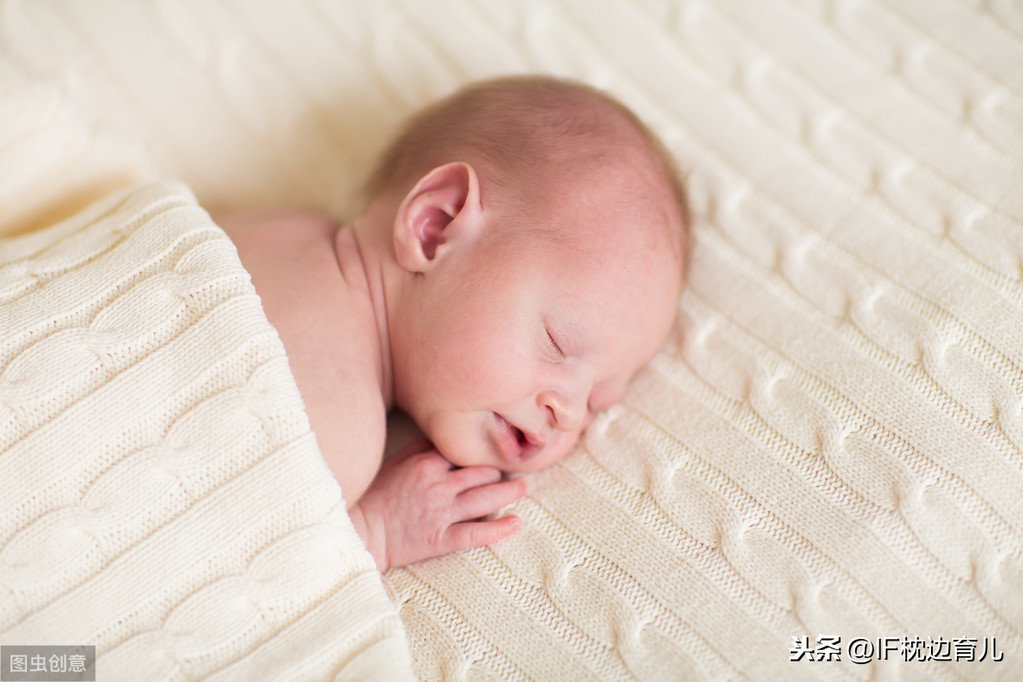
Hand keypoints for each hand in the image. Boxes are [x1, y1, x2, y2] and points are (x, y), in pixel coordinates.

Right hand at [350, 440, 528, 570]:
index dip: (482, 454)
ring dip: (509, 492)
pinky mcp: (440, 539)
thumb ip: (421, 448)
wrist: (359, 531)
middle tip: (515, 471)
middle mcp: (439, 485)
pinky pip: (476, 533)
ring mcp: (442, 513)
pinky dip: (499, 529)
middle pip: (482, 473)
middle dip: (498, 472)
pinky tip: (516, 523)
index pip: (466, 453)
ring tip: (524, 488)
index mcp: (427, 463)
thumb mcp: (395, 462)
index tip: (497, 451)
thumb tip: (445, 438)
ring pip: (486, 499)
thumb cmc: (373, 495)